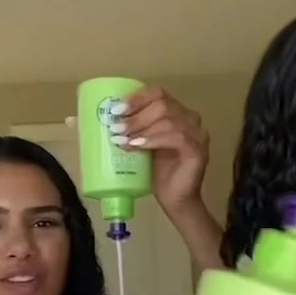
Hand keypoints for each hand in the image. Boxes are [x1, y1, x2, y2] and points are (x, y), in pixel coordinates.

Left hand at [114, 85, 208, 217]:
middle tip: (115, 127)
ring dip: (141, 128)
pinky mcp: (198, 150)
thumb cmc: (159, 173)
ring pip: (168, 119)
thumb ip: (133, 129)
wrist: (176, 201)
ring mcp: (198, 134)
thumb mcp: (141, 144)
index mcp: (177, 113)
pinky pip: (176, 137)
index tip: (115, 109)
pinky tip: (137, 146)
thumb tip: (98, 119)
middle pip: (162, 104)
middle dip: (135, 115)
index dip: (136, 98)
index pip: (158, 93)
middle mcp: (191, 119)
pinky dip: (153, 140)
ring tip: (122, 139)